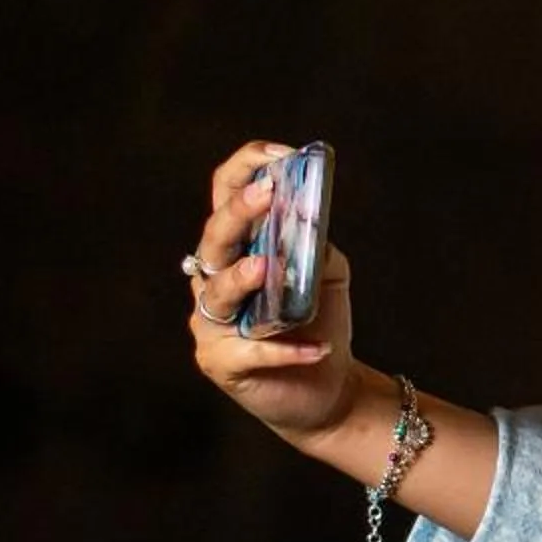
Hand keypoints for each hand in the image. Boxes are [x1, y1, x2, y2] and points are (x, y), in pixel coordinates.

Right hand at [187, 141, 372, 447]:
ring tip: (267, 268)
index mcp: (237, 246)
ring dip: (243, 278)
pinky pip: (248, 350)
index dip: (245, 168)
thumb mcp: (326, 275)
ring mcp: (212, 322)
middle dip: (239, 213)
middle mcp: (214, 278)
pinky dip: (283, 349)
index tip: (279, 154)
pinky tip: (316, 348)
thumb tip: (310, 223)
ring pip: (218, 292)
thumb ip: (317, 247)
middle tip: (267, 194)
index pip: (225, 194)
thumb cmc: (319, 323)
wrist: (329, 387)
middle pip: (215, 237)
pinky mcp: (222, 362)